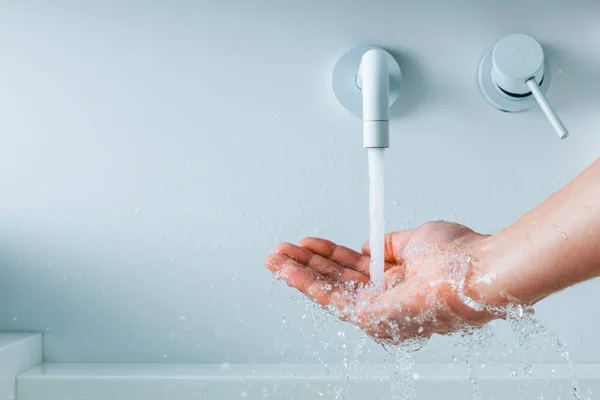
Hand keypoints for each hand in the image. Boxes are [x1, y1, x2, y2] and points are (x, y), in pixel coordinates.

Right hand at [265, 221, 505, 344]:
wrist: (476, 270)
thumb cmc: (459, 256)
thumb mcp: (417, 239)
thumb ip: (390, 243)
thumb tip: (368, 245)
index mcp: (396, 282)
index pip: (353, 268)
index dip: (329, 254)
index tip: (309, 243)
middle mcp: (385, 299)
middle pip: (336, 279)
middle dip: (306, 264)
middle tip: (280, 251)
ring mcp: (377, 311)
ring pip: (328, 291)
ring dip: (298, 273)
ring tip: (274, 259)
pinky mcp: (370, 318)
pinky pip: (331, 300)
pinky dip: (305, 284)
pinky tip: (287, 271)